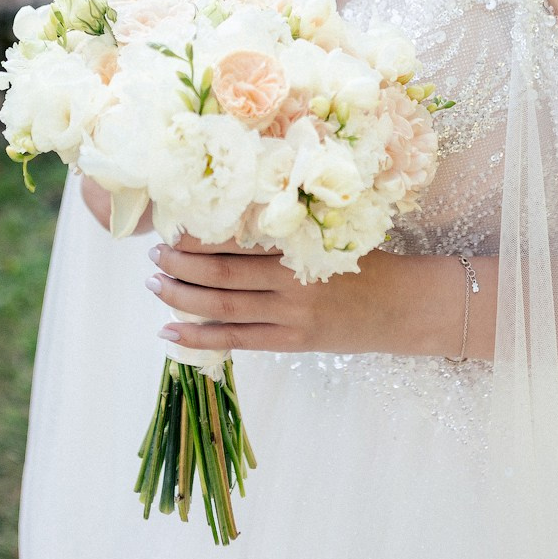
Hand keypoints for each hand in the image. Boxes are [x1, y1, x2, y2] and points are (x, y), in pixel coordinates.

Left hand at [145, 237, 495, 358]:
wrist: (404, 306)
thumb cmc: (367, 260)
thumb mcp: (331, 232)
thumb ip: (288, 228)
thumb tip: (234, 216)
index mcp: (299, 245)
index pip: (236, 239)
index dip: (198, 236)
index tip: (171, 228)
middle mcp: (290, 280)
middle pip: (221, 274)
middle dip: (180, 266)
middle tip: (152, 256)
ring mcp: (290, 315)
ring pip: (222, 307)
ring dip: (182, 297)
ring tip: (155, 286)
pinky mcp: (292, 342)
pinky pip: (237, 341)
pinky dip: (200, 337)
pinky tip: (170, 333)